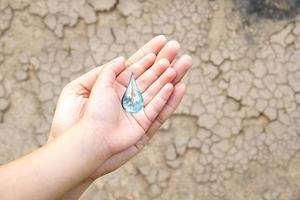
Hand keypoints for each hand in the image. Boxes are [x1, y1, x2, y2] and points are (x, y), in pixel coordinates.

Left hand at [49, 36, 191, 177]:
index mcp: (113, 86)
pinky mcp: (142, 125)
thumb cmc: (75, 117)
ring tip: (183, 62)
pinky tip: (175, 85)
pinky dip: (167, 98)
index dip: (148, 54)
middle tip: (176, 46)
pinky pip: (157, 109)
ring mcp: (135, 111)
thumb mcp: (81, 87)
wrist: (80, 143)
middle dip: (163, 61)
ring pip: (157, 90)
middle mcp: (127, 97)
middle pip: (149, 76)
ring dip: (170, 77)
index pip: (135, 66)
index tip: (162, 41)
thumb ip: (105, 72)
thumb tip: (122, 59)